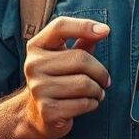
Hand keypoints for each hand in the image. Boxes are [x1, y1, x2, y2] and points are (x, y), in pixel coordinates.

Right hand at [22, 17, 110, 138]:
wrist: (38, 113)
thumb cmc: (58, 78)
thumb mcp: (66, 56)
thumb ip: (82, 40)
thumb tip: (103, 30)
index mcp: (36, 46)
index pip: (60, 26)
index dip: (83, 26)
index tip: (106, 31)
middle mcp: (33, 65)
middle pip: (80, 59)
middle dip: (100, 71)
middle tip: (105, 80)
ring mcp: (38, 88)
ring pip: (84, 84)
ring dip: (98, 90)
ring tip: (96, 92)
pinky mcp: (48, 110)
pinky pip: (83, 103)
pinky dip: (93, 104)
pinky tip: (88, 103)